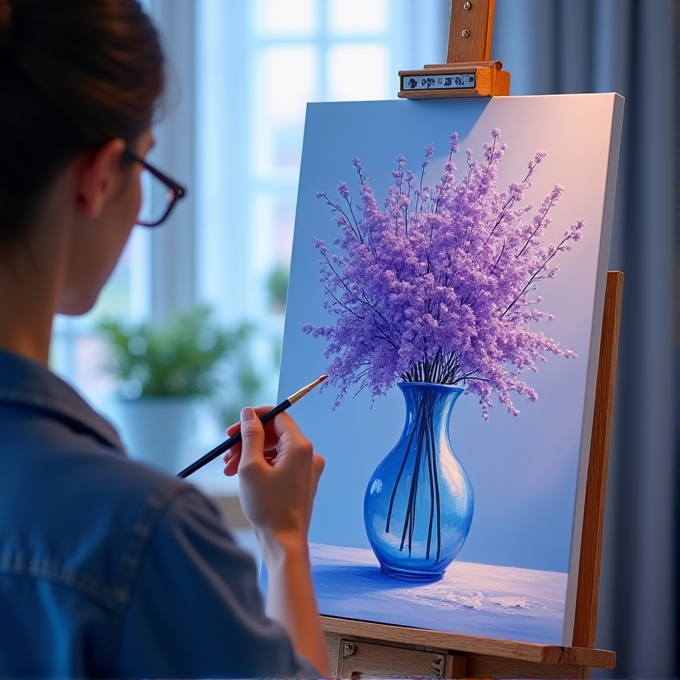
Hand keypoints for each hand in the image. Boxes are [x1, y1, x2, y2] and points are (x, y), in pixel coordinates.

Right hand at [222, 406, 323, 556]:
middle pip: (275, 434)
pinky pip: (280, 464)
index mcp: (300, 447)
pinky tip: (242, 476)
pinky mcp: (302, 481)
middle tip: (226, 452)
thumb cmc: (267, 506)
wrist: (283, 542)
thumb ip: (250, 436)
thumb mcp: (251, 467)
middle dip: (248, 441)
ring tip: (229, 468)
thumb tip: (248, 414)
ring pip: (275, 450)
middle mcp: (308, 455)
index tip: (233, 428)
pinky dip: (261, 466)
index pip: (278, 417)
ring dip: (251, 455)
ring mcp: (307, 469)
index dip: (254, 418)